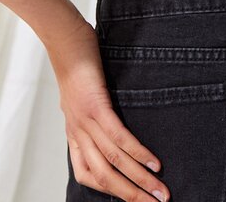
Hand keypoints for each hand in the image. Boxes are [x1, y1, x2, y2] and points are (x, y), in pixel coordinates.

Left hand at [45, 15, 170, 201]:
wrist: (64, 39)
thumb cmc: (77, 62)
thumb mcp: (80, 95)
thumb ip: (93, 112)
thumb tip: (112, 121)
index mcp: (74, 133)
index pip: (89, 175)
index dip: (111, 191)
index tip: (134, 198)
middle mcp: (78, 133)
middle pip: (105, 177)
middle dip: (132, 196)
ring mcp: (86, 121)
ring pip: (113, 162)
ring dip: (139, 181)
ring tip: (161, 193)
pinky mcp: (96, 105)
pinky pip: (118, 137)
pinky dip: (137, 153)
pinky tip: (153, 163)